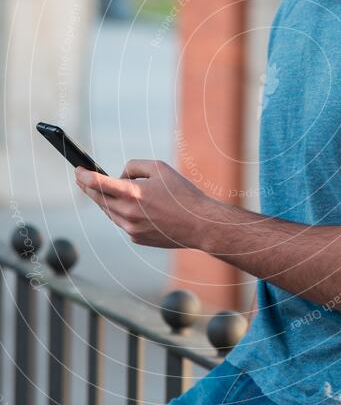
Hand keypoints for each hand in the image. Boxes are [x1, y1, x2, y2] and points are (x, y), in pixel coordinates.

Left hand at [75, 159, 213, 248]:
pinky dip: (122, 213)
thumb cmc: (182, 194)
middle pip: (99, 199)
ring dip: (104, 200)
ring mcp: (131, 228)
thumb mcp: (160, 168)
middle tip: (81, 179)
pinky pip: (122, 222)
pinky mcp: (136, 238)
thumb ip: (134, 167)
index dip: (84, 176)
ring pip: (109, 212)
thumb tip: (119, 176)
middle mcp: (128, 212)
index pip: (98, 183)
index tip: (77, 170)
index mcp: (132, 193)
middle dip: (87, 187)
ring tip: (102, 190)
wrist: (199, 224)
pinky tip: (131, 207)